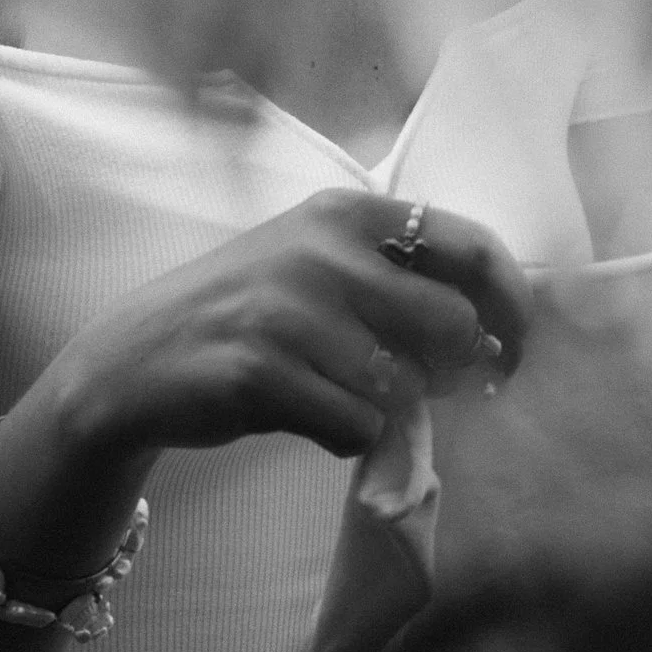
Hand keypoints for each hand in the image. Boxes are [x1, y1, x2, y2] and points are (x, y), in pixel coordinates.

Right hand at [46, 187, 533, 470]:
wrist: (134, 361)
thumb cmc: (246, 316)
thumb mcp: (315, 267)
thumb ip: (396, 281)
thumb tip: (492, 334)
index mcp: (344, 213)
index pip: (469, 246)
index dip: (513, 303)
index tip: (517, 348)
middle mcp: (319, 252)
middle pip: (450, 326)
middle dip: (454, 374)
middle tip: (434, 395)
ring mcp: (287, 312)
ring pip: (402, 388)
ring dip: (387, 412)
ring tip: (337, 398)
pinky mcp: (261, 373)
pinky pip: (354, 427)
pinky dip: (344, 438)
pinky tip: (305, 418)